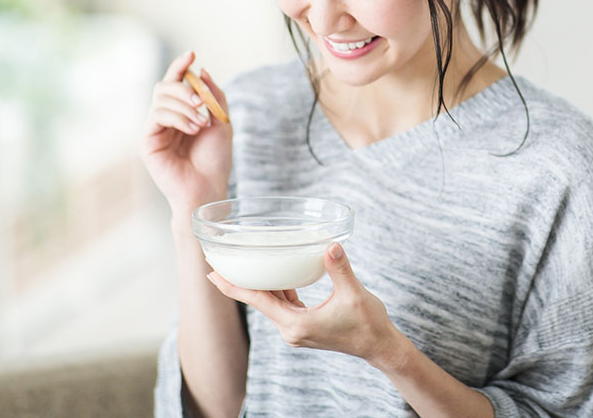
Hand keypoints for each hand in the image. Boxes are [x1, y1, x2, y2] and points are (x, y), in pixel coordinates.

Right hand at [139, 50, 232, 217]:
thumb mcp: (222, 121)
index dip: (180, 66)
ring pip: (161, 98)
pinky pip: (158, 115)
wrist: (208, 188)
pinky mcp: (147, 142)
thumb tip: (201, 70)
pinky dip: (178, 117)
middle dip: (184, 88)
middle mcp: (165, 118)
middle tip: (202, 102)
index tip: (192, 53)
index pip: (176, 82)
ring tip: (201, 123)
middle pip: (165, 86)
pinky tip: (192, 129)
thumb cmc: (215, 159)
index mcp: (181, 112)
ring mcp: (154, 129)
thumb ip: (213, 95)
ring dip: (185, 106)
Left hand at [206, 243, 403, 368]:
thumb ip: (339, 268)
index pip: (258, 301)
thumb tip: (330, 246)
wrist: (380, 345)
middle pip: (258, 302)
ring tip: (244, 267)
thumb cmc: (368, 323)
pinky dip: (278, 290)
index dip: (234, 287)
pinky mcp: (306, 326)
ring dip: (259, 286)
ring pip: (271, 304)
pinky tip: (278, 276)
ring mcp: (298, 330)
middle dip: (239, 284)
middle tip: (218, 265)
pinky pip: (284, 305)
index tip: (213, 274)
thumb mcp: (353, 293)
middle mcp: (292, 330)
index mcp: (297, 324)